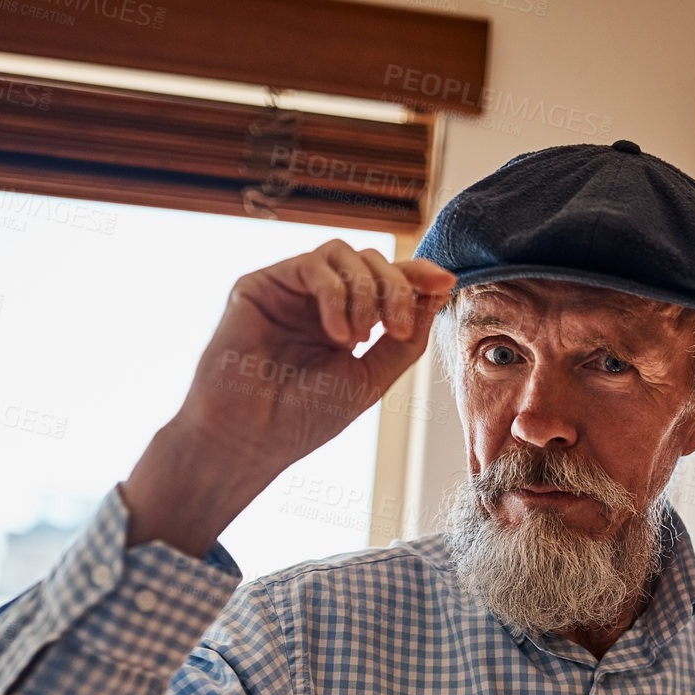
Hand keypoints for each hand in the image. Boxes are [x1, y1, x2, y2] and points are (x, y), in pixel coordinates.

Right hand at [123, 242, 456, 554]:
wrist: (250, 440)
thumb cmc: (302, 419)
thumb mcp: (370, 379)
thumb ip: (404, 339)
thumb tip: (437, 292)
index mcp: (343, 321)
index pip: (384, 282)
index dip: (416, 275)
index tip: (445, 282)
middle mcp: (315, 301)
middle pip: (369, 260)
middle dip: (395, 288)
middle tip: (398, 329)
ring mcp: (288, 291)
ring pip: (341, 253)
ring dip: (365, 290)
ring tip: (361, 338)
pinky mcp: (259, 285)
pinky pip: (310, 264)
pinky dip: (334, 294)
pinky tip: (338, 334)